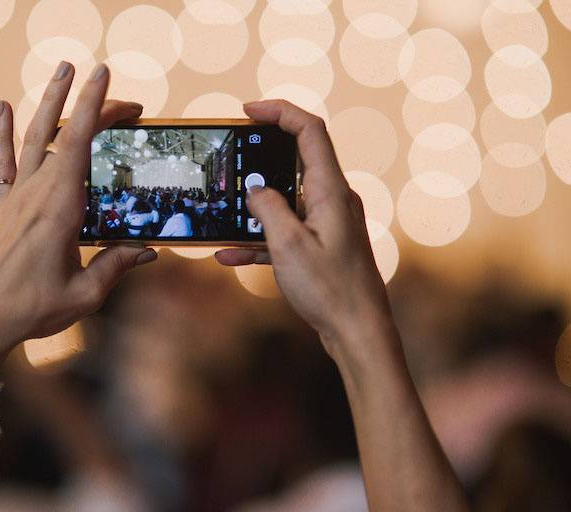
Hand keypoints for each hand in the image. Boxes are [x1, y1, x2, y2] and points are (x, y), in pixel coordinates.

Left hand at [0, 62, 156, 357]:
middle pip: (63, 133)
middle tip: (110, 83)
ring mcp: (16, 197)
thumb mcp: (86, 292)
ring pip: (33, 137)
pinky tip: (0, 106)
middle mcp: (36, 193)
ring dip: (49, 101)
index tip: (103, 74)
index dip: (93, 105)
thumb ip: (116, 265)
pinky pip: (2, 162)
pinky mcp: (3, 208)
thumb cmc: (34, 308)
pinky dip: (1, 133)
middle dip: (89, 104)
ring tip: (63, 69)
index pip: (78, 143)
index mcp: (60, 208)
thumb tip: (148, 251)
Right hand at [216, 100, 391, 356]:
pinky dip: (260, 237)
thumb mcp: (289, 245)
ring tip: (222, 214)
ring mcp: (329, 223)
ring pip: (286, 200)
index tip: (248, 111)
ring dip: (254, 207)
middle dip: (260, 158)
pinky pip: (287, 230)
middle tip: (230, 159)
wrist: (357, 332)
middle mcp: (334, 200)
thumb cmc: (330, 289)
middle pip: (296, 161)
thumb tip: (255, 189)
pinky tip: (229, 254)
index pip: (309, 131)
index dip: (280, 112)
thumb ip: (268, 208)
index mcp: (331, 191)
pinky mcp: (323, 245)